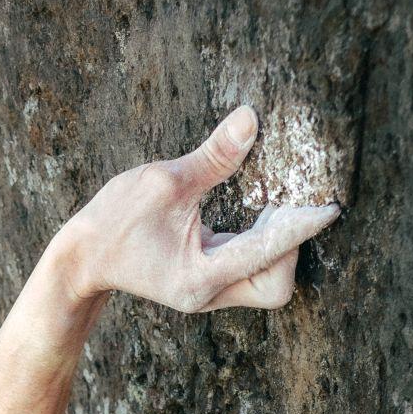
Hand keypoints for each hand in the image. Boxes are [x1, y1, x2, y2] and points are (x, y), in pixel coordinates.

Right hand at [59, 108, 339, 313]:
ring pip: (268, 281)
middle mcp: (208, 294)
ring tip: (278, 198)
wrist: (83, 257)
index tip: (329, 206)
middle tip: (291, 201)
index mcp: (199, 279)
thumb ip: (213, 156)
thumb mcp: (164, 181)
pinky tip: (261, 206)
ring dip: (280, 243)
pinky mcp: (209, 281)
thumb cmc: (115, 221)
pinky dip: (264, 240)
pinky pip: (252, 268)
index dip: (300, 227)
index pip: (266, 253)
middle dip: (292, 247)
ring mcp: (209, 292)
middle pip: (277, 286)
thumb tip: (251, 119)